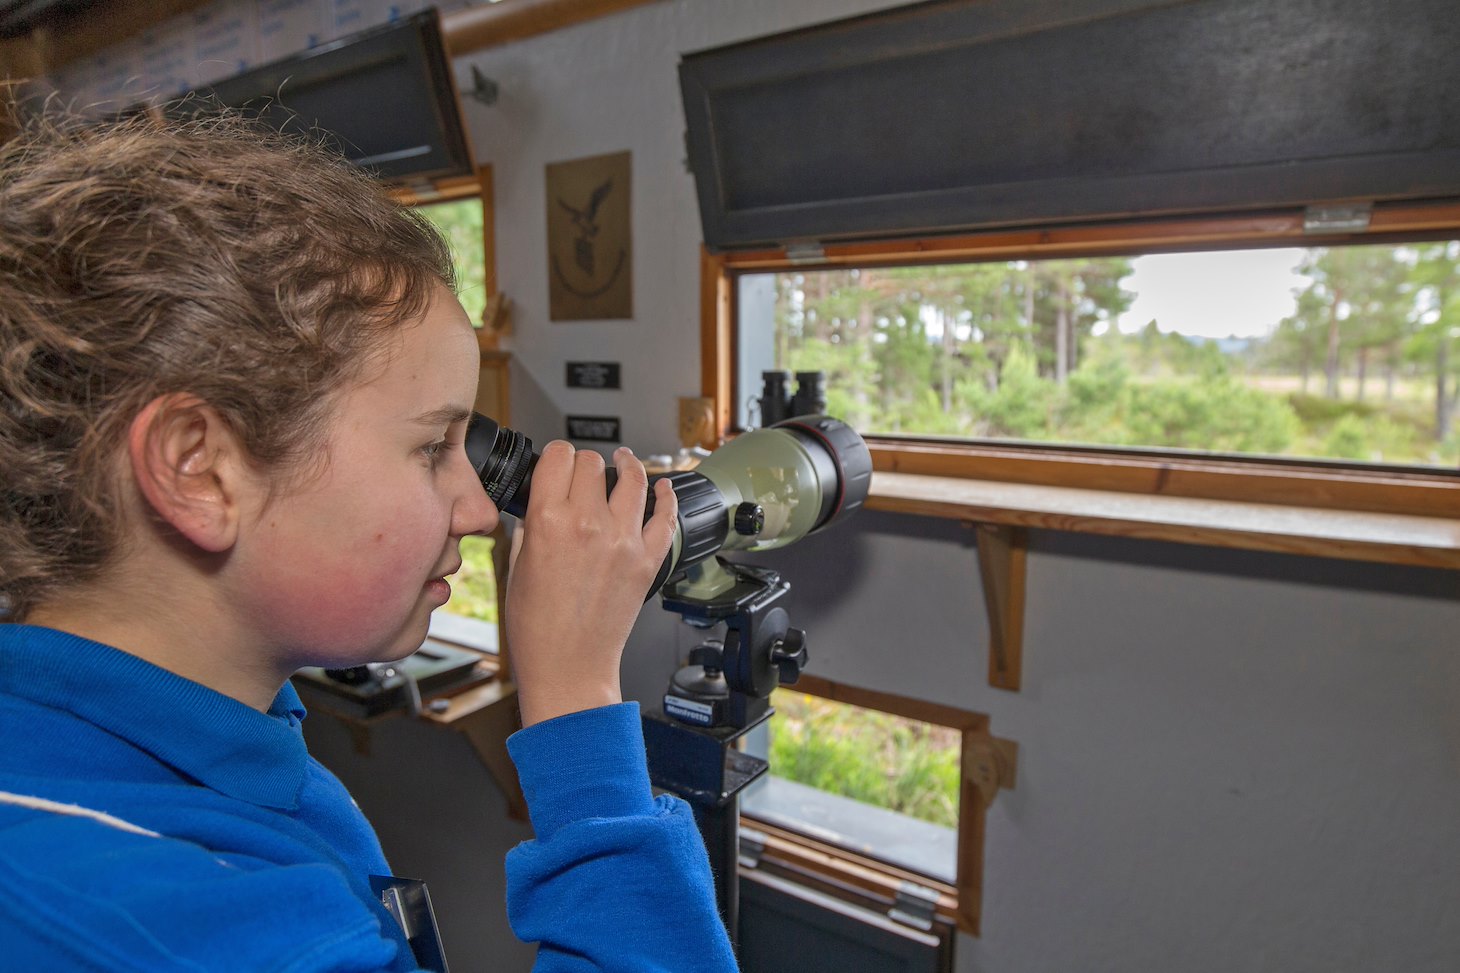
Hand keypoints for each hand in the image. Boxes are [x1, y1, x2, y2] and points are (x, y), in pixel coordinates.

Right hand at [504, 442, 677, 726]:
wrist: (568, 667)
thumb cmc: (537, 629)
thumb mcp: (516, 568)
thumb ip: (530, 529)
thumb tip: (538, 508)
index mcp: (548, 521)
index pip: (558, 457)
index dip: (556, 456)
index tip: (557, 462)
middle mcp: (588, 524)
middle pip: (593, 463)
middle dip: (585, 464)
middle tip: (583, 475)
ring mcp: (623, 540)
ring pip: (633, 478)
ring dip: (628, 465)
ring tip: (625, 461)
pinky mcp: (648, 560)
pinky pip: (665, 516)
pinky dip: (666, 496)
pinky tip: (662, 487)